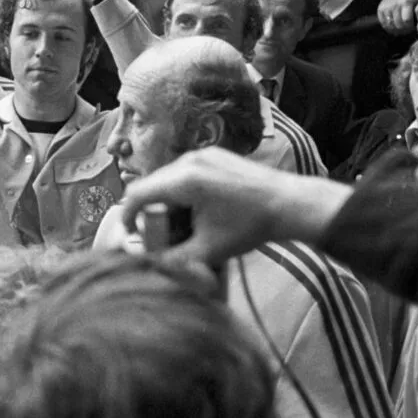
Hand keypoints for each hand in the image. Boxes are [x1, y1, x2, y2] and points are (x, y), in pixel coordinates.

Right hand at [119, 147, 352, 266]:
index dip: (128, 216)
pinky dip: (184, 191)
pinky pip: (185, 172)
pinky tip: (201, 210)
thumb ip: (173, 258)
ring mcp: (202, 154)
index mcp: (183, 180)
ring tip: (185, 223)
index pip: (137, 193)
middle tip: (163, 234)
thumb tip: (147, 264)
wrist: (290, 204)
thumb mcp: (208, 250)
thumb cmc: (249, 228)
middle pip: (152, 185)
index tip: (131, 234)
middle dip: (151, 211)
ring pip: (168, 178)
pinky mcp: (214, 154)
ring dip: (168, 201)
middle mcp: (188, 160)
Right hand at [376, 0, 417, 35]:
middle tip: (407, 30)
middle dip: (404, 30)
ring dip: (396, 30)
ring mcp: (386, 8)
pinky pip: (383, 24)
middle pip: (398, 24)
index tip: (413, 27)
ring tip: (401, 30)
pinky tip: (394, 28)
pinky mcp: (380, 10)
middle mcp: (395, 5)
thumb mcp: (417, 2)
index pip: (406, 20)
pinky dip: (388, 28)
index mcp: (406, 2)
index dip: (410, 27)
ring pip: (390, 25)